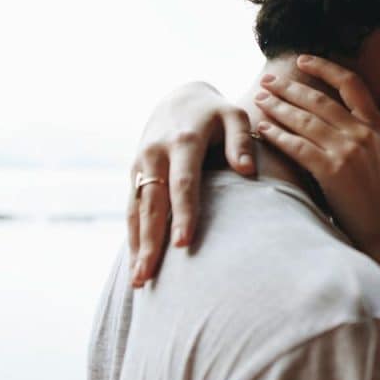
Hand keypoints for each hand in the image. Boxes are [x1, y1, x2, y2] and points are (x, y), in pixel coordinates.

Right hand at [128, 82, 255, 287]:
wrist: (179, 97)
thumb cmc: (216, 112)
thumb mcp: (234, 115)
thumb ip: (242, 140)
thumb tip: (248, 170)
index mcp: (182, 142)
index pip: (183, 184)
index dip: (183, 214)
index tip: (184, 244)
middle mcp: (155, 155)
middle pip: (152, 205)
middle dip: (150, 242)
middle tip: (149, 276)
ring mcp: (141, 165)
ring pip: (136, 211)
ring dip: (136, 245)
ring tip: (139, 281)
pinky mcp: (135, 174)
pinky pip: (131, 208)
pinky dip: (133, 235)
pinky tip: (137, 261)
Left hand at [253, 55, 379, 248]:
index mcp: (378, 126)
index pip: (351, 84)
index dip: (325, 68)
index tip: (302, 60)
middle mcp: (363, 134)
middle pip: (319, 100)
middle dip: (289, 87)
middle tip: (267, 79)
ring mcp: (347, 152)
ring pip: (305, 120)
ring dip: (278, 107)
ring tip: (260, 98)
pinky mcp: (331, 172)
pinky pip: (298, 147)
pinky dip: (278, 135)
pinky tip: (263, 128)